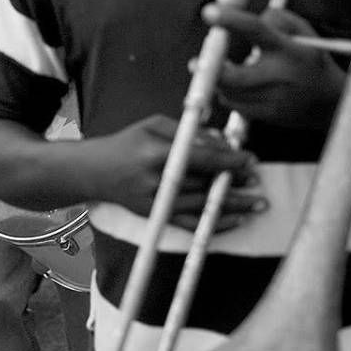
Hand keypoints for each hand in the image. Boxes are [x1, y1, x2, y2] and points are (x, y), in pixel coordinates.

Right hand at [93, 114, 264, 231]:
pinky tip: (235, 221)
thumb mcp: (152, 125)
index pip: (202, 158)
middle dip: (235, 183)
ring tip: (257, 203)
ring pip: (202, 206)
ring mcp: (156, 202)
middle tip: (258, 180)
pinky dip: (214, 225)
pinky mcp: (155, 216)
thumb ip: (187, 132)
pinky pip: (191, 224)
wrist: (93, 171)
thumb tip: (221, 143)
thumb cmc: (125, 143)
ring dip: (233, 206)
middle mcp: (157, 181)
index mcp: (156, 153)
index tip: (250, 159)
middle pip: (206, 184)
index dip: (230, 160)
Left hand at [204, 5, 345, 131]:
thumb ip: (274, 18)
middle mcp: (281, 76)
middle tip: (197, 61)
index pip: (257, 31)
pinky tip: (237, 86)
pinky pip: (233, 104)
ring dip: (218, 80)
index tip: (209, 12)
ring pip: (228, 91)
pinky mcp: (265, 116)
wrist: (329, 103)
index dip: (231, 20)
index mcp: (289, 50)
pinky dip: (228, 93)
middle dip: (211, 68)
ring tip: (223, 70)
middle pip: (233, 76)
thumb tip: (239, 19)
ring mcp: (272, 100)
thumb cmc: (309, 59)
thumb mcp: (302, 32)